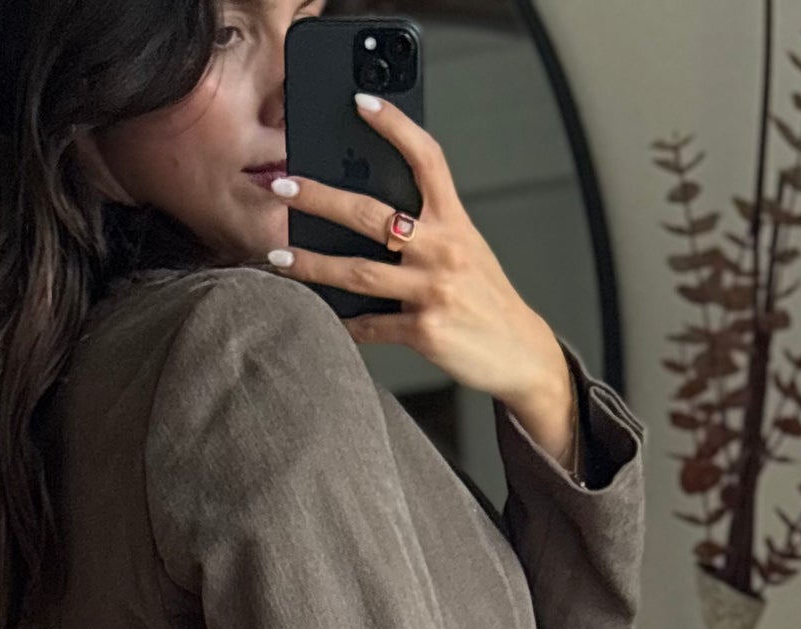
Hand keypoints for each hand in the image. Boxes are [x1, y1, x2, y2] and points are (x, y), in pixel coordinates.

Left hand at [268, 94, 577, 468]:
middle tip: (284, 186)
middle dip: (320, 199)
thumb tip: (371, 217)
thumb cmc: (486, 298)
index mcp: (454, 222)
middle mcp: (443, 250)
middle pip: (371, 214)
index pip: (426, 159)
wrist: (520, 352)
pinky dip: (344, 323)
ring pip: (359, 273)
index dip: (395, 126)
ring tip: (279, 259)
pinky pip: (371, 326)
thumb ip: (428, 227)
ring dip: (313, 266)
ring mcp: (433, 291)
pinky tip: (322, 317)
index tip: (361, 103)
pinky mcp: (425, 331)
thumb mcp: (466, 249)